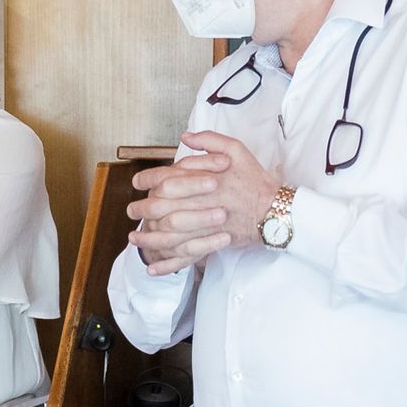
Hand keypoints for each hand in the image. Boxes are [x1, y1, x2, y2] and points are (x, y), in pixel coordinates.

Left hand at [132, 129, 278, 268]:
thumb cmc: (255, 180)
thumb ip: (209, 141)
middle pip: (160, 207)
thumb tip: (185, 137)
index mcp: (202, 179)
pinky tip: (152, 268)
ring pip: (168, 234)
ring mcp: (205, 225)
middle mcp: (200, 202)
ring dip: (148, 238)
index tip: (137, 182)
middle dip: (142, 209)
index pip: (165, 177)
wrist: (275, 210)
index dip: (147, 179)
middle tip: (131, 211)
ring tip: (134, 239)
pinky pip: (183, 256)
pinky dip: (167, 264)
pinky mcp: (211, 243)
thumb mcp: (237, 150)